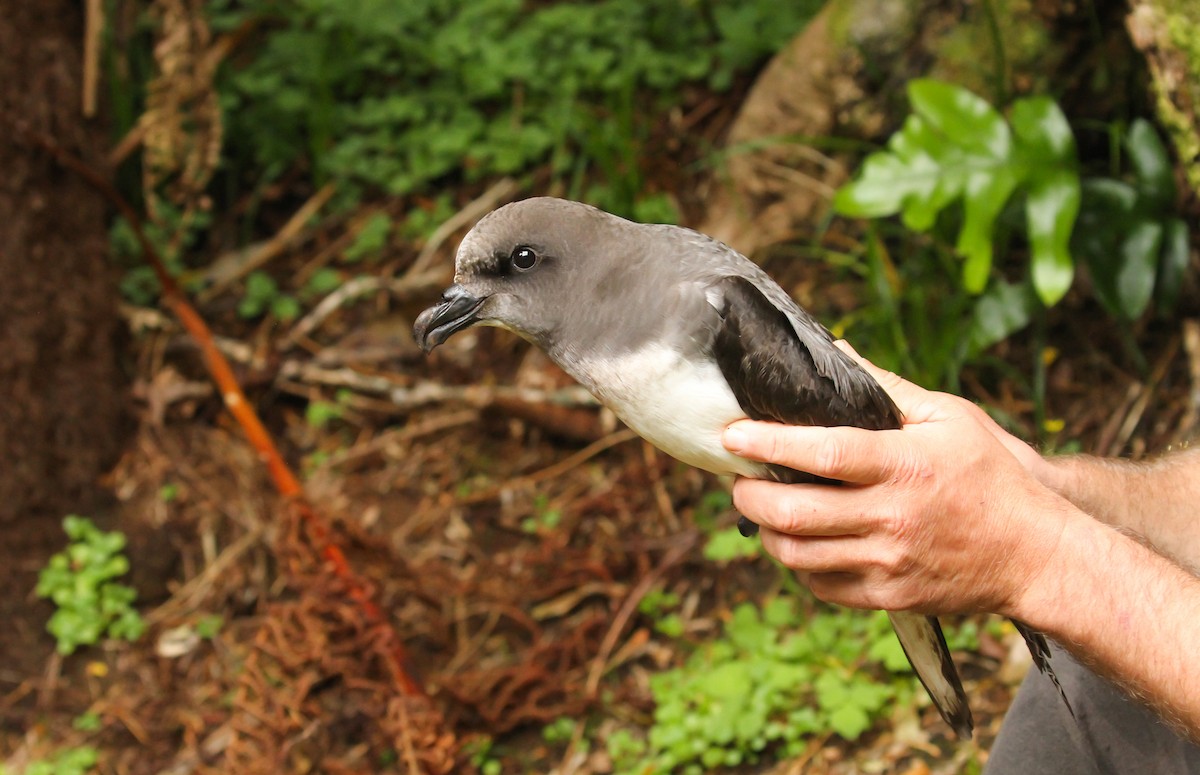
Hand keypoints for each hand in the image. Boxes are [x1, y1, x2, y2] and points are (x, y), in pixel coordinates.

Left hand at [722, 348, 1072, 617]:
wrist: (1035, 555)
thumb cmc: (992, 476)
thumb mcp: (950, 418)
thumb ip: (889, 389)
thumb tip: (838, 350)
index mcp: (905, 465)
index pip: (822, 454)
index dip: (768, 444)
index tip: (732, 435)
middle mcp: (892, 517)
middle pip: (795, 513)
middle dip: (748, 495)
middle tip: (735, 478)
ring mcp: (888, 562)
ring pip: (798, 555)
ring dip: (765, 531)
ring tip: (758, 508)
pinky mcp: (888, 596)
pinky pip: (821, 586)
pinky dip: (797, 564)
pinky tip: (796, 541)